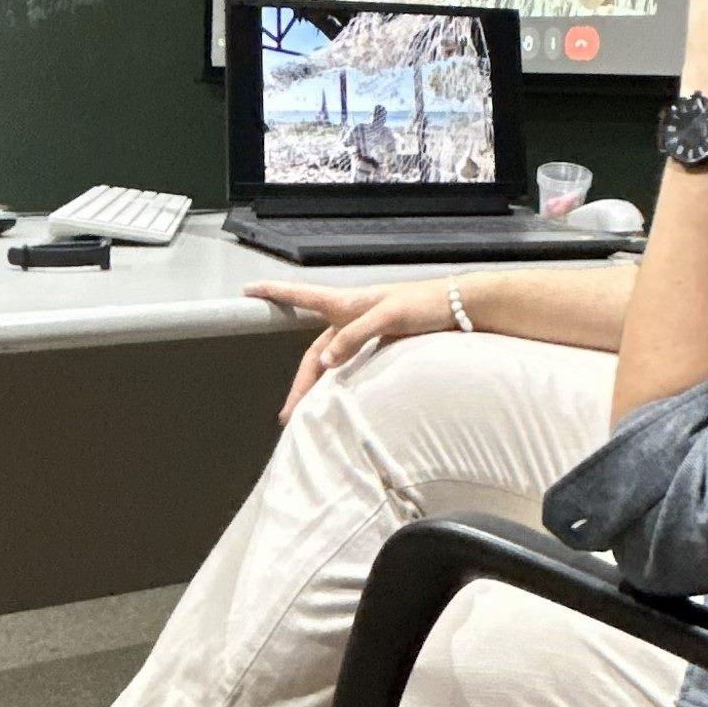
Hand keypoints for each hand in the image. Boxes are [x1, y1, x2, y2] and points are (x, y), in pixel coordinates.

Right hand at [246, 279, 455, 421]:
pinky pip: (351, 367)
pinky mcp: (382, 345)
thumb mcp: (388, 315)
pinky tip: (339, 401)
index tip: (248, 289)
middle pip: (315, 353)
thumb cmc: (424, 304)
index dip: (275, 293)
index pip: (303, 297)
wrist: (458, 309)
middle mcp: (352, 318)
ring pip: (332, 363)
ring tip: (308, 416)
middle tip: (288, 414)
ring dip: (318, 388)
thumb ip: (355, 336)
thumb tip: (325, 362)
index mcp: (348, 303)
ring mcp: (366, 333)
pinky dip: (339, 384)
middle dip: (299, 383)